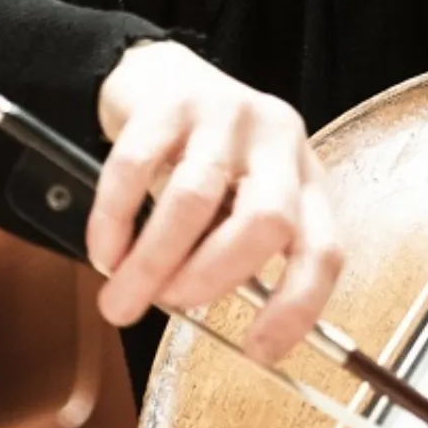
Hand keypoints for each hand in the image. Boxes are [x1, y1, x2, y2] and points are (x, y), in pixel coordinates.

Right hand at [89, 40, 342, 362]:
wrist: (159, 77)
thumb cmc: (203, 159)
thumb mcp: (238, 203)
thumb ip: (235, 256)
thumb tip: (212, 328)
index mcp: (305, 180)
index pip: (322, 249)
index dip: (297, 306)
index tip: (258, 350)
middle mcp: (278, 144)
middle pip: (266, 222)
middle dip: (211, 278)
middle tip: (167, 306)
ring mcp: (227, 116)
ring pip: (196, 198)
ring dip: (153, 260)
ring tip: (121, 295)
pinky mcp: (170, 102)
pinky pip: (137, 167)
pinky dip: (115, 220)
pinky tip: (105, 249)